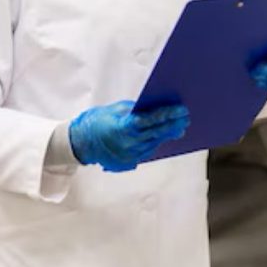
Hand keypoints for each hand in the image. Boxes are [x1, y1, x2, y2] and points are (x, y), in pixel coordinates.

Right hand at [68, 100, 188, 171]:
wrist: (81, 143)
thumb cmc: (96, 121)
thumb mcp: (115, 109)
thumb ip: (135, 109)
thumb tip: (155, 106)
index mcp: (123, 128)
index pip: (150, 120)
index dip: (167, 115)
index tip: (180, 109)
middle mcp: (128, 144)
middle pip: (157, 133)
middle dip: (173, 124)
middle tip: (186, 117)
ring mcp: (130, 155)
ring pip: (155, 143)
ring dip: (169, 133)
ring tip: (181, 124)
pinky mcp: (130, 161)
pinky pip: (148, 149)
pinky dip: (158, 141)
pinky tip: (167, 134)